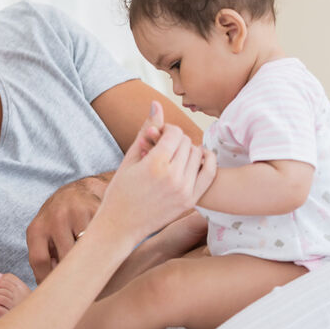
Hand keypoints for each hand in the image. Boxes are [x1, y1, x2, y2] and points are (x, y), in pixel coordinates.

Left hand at [26, 174, 108, 282]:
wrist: (80, 191)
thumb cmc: (59, 223)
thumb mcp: (45, 237)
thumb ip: (46, 259)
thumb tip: (54, 291)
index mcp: (37, 229)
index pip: (40, 261)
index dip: (49, 280)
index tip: (58, 293)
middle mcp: (54, 218)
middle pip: (66, 257)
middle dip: (73, 273)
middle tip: (81, 286)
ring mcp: (76, 212)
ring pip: (85, 249)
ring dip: (91, 262)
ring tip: (94, 269)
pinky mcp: (96, 209)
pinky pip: (101, 237)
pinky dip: (103, 249)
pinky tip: (104, 252)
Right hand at [98, 102, 216, 241]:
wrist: (121, 225)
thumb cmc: (120, 190)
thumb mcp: (130, 158)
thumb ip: (146, 130)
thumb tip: (156, 103)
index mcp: (155, 164)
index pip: (174, 133)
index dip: (166, 130)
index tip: (157, 135)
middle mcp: (173, 177)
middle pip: (187, 142)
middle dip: (176, 140)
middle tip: (163, 146)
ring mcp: (184, 191)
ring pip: (198, 155)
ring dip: (188, 151)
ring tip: (174, 156)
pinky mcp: (190, 201)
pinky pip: (209, 174)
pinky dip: (206, 163)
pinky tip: (196, 160)